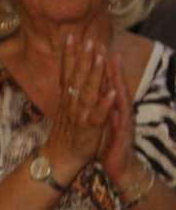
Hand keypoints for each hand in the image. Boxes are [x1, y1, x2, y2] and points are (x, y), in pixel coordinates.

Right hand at [44, 34, 115, 178]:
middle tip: (87, 39)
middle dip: (82, 58)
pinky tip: (110, 93)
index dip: (68, 54)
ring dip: (93, 75)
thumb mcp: (65, 108)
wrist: (61, 158)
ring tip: (99, 58)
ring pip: (87, 92)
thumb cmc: (66, 132)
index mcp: (67, 97)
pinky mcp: (89, 128)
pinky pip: (97, 115)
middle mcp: (72, 103)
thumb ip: (70, 90)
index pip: (67, 71)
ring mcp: (79, 115)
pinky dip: (103, 104)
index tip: (69, 36)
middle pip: (77, 77)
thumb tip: (72, 72)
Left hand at [99, 51, 137, 185]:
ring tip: (110, 60)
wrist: (118, 166)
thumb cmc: (107, 141)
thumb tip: (88, 88)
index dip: (94, 64)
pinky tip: (115, 94)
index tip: (86, 45)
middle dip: (104, 63)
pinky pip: (119, 118)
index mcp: (108, 105)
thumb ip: (96, 103)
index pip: (101, 81)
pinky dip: (115, 106)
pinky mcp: (122, 133)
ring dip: (114, 78)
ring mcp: (121, 119)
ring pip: (118, 95)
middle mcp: (116, 109)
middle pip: (110, 83)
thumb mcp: (98, 119)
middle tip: (98, 44)